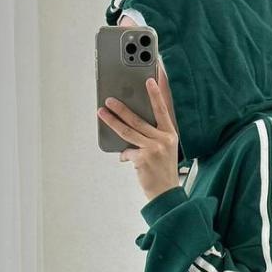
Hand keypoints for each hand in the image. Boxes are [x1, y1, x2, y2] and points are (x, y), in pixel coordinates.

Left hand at [97, 77, 179, 202]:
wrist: (166, 192)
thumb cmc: (163, 170)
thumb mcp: (165, 149)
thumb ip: (153, 135)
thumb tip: (130, 124)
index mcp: (170, 133)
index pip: (163, 109)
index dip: (157, 93)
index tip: (151, 79)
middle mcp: (163, 139)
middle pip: (138, 119)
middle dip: (121, 108)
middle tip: (109, 99)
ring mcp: (154, 148)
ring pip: (128, 131)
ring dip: (112, 121)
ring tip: (102, 113)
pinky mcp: (144, 158)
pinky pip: (127, 151)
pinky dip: (124, 155)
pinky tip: (125, 158)